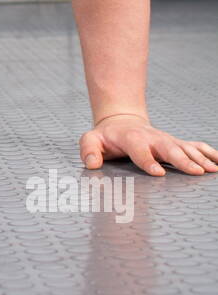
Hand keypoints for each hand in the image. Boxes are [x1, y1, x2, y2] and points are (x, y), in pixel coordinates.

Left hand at [80, 114, 217, 176]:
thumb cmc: (106, 136)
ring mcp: (166, 140)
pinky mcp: (176, 143)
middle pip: (169, 149)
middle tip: (195, 172)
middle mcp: (153, 138)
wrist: (122, 121)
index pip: (140, 151)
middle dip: (182, 160)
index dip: (148, 161)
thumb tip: (92, 164)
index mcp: (132, 138)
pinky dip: (209, 153)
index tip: (158, 173)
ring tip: (212, 170)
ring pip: (185, 148)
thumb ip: (88, 150)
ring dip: (200, 159)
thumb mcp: (91, 140)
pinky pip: (195, 146)